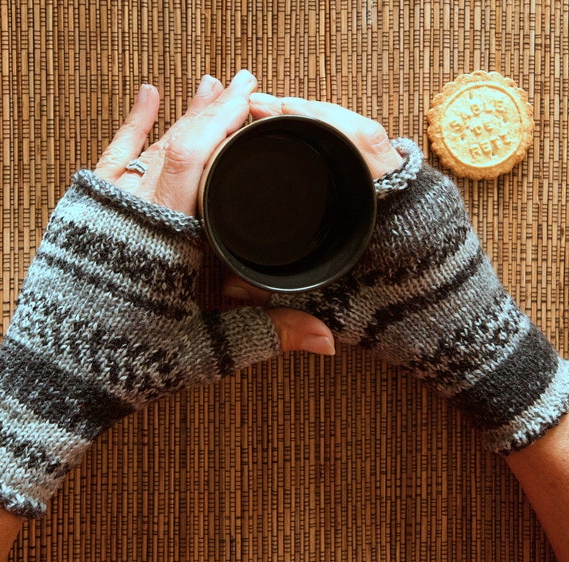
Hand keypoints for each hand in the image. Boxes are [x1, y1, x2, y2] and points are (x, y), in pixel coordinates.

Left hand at [93, 73, 334, 355]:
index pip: (195, 160)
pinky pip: (113, 158)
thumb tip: (329, 340)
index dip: (225, 123)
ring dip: (185, 116)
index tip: (254, 99)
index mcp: (167, 240)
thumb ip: (267, 335)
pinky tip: (148, 95)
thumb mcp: (206, 350)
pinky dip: (131, 125)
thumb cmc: (132, 363)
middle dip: (215, 110)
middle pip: (178, 144)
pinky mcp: (84, 211)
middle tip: (246, 83)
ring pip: (150, 147)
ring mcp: (105, 209)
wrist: (60, 372)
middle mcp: (134, 213)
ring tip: (212, 86)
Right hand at [227, 99, 568, 453]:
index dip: (310, 116)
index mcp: (393, 210)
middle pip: (360, 126)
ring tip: (282, 114)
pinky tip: (320, 138)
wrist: (456, 333)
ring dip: (326, 121)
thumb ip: (281, 298)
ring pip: (371, 134)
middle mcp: (411, 188)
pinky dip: (346, 138)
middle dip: (308, 110)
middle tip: (261, 105)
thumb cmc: (400, 323)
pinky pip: (382, 151)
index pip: (357, 140)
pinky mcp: (422, 191)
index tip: (268, 106)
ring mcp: (421, 186)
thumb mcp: (333, 308)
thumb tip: (228, 288)